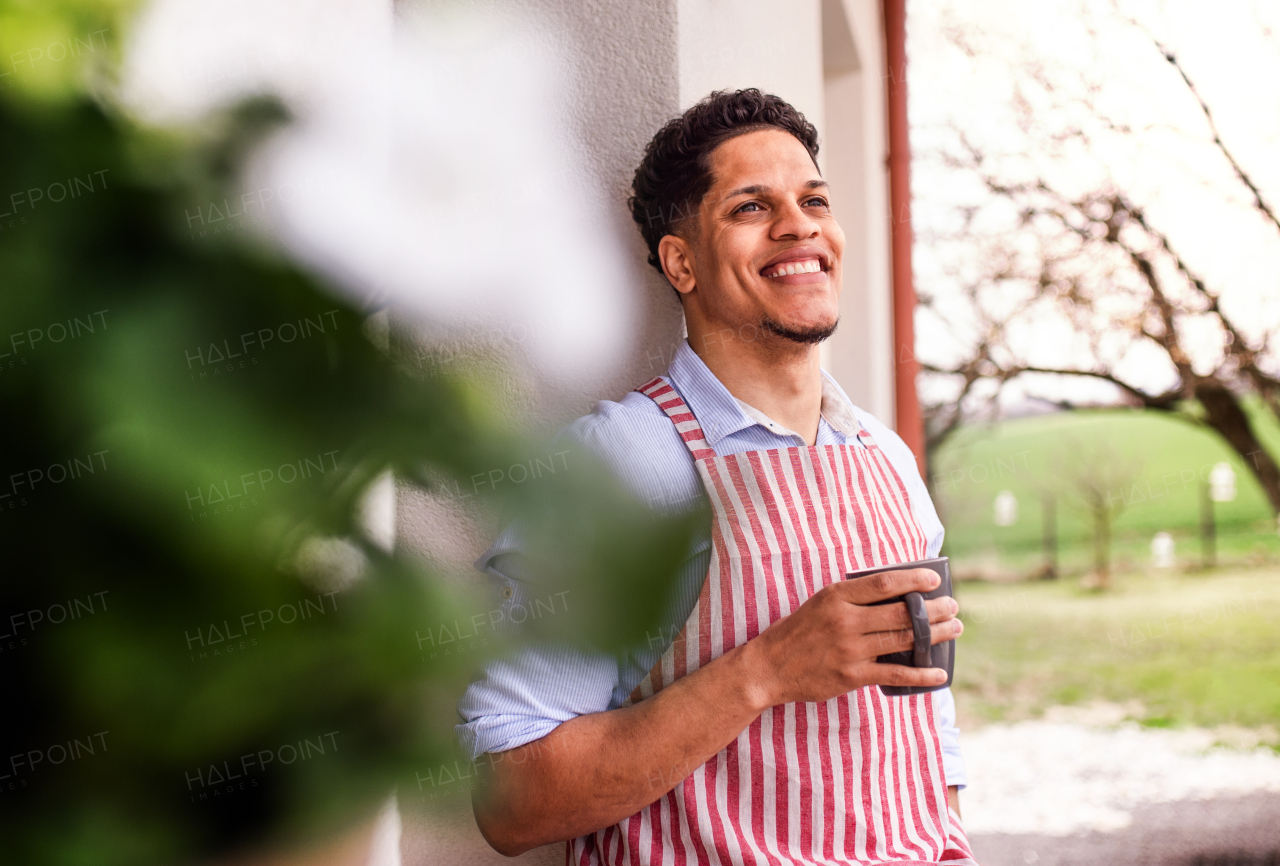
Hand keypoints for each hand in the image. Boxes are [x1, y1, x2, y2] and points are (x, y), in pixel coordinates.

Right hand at [742, 567, 960, 707]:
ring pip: (903, 639)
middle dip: (934, 610)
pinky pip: (895, 673)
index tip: (935, 580)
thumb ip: (852, 599)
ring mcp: (850, 649)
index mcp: (836, 596)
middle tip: (953, 607)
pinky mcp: (852, 675)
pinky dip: (921, 674)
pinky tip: (939, 673)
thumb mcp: (820, 603)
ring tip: (954, 630)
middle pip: (901, 612)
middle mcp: (845, 621)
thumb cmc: (798, 632)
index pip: (884, 583)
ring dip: (935, 635)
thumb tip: (896, 595)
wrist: (769, 667)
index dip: (914, 581)